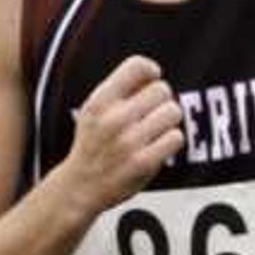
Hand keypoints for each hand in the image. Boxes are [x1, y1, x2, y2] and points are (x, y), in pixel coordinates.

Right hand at [68, 54, 183, 212]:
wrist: (79, 188)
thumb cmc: (93, 144)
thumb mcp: (94, 111)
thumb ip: (120, 90)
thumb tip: (155, 74)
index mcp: (99, 101)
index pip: (138, 66)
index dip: (151, 72)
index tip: (149, 84)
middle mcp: (113, 119)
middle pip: (162, 90)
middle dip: (160, 101)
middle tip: (149, 116)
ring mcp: (128, 142)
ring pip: (173, 112)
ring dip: (167, 122)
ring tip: (153, 132)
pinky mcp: (143, 163)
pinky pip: (176, 137)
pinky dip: (170, 142)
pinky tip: (156, 147)